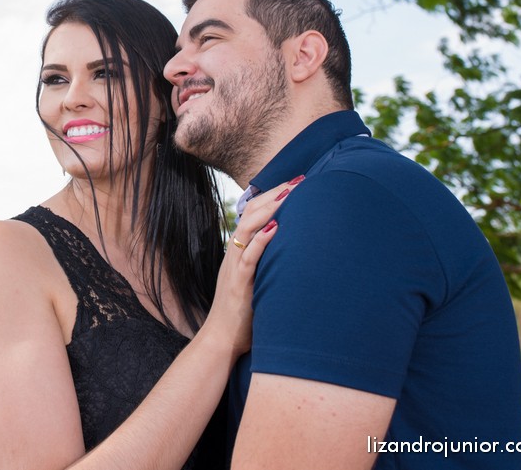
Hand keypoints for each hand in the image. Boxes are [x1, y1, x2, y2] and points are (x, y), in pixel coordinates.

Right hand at [204, 176, 302, 357]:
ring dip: (270, 209)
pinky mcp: (239, 284)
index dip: (272, 195)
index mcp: (239, 250)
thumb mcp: (255, 280)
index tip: (295, 182)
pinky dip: (261, 241)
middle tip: (299, 180)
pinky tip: (275, 228)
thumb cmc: (243, 313)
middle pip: (251, 212)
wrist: (221, 339)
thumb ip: (266, 262)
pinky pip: (248, 258)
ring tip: (290, 194)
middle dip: (275, 194)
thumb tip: (289, 248)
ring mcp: (235, 267)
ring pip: (248, 228)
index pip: (253, 212)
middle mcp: (235, 253)